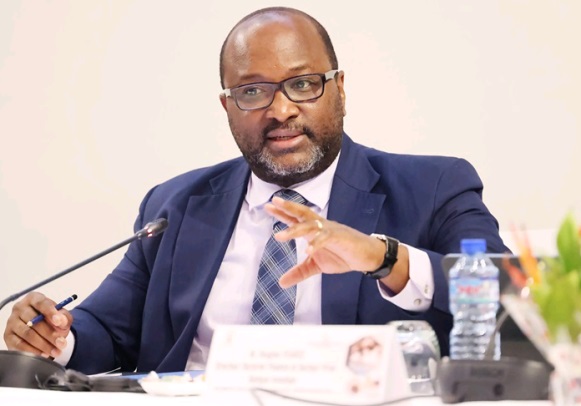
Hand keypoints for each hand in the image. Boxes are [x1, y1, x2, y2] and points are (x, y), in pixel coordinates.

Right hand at [3, 292, 71, 358]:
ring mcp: (12, 322)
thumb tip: (61, 321)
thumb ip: (64, 317)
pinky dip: (33, 351)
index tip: (59, 322)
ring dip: (43, 345)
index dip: (51, 312)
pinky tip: (43, 354)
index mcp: (34, 298)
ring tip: (56, 351)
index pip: (41, 303)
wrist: (41, 330)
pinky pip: (19, 345)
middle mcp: (20, 308)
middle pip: (34, 321)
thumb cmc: (51, 320)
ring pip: (27, 334)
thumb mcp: (61, 316)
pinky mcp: (8, 335)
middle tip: (62, 343)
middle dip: (50, 334)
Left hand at [265, 196, 408, 288]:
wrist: (366, 257)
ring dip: (295, 230)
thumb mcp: (316, 266)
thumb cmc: (342, 256)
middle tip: (273, 203)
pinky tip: (307, 250)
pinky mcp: (340, 237)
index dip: (283, 212)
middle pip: (302, 214)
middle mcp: (321, 226)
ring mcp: (330, 230)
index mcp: (314, 230)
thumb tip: (281, 283)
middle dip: (288, 208)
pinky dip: (316, 244)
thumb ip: (299, 272)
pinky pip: (326, 238)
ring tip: (280, 236)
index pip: (296, 218)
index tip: (268, 206)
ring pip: (311, 225)